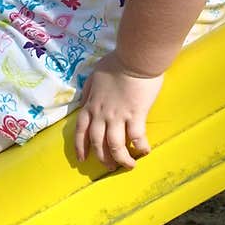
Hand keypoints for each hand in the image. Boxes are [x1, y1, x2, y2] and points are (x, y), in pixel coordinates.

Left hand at [74, 52, 164, 170]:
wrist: (134, 58)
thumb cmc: (116, 64)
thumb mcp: (94, 76)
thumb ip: (89, 91)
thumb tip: (85, 101)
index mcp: (91, 104)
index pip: (81, 130)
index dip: (80, 146)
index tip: (82, 158)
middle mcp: (102, 114)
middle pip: (98, 143)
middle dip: (102, 157)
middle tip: (109, 166)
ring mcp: (118, 116)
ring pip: (115, 145)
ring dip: (121, 159)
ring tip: (128, 166)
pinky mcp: (136, 114)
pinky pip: (137, 137)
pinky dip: (141, 147)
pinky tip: (145, 151)